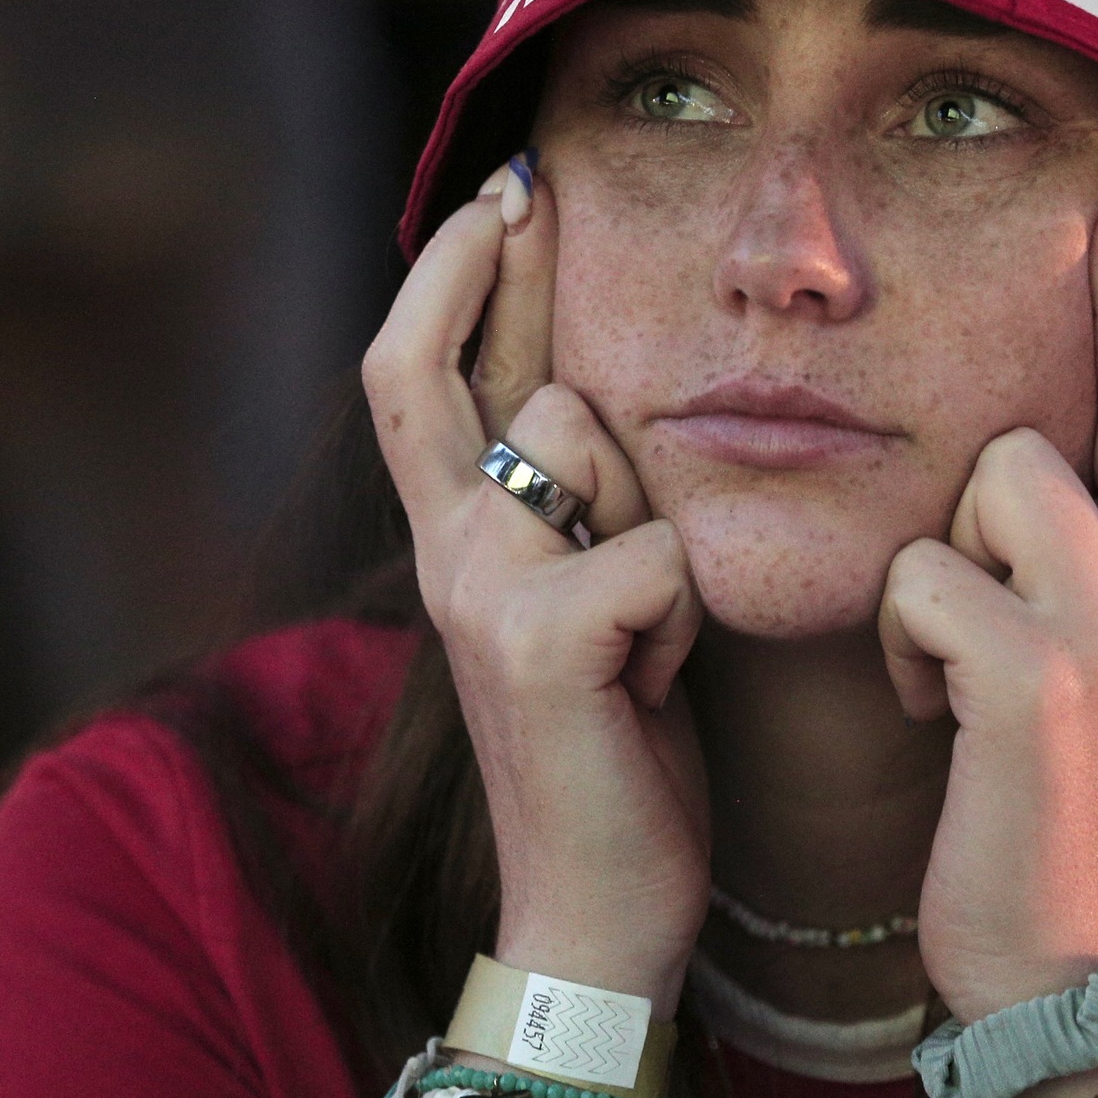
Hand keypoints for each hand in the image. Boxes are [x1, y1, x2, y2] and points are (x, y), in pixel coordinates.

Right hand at [359, 160, 709, 1005]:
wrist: (598, 906)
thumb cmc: (618, 750)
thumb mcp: (587, 602)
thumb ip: (572, 504)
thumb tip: (593, 389)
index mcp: (454, 541)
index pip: (413, 375)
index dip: (444, 275)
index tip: (499, 190)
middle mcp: (446, 551)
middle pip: (487, 375)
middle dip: (519, 292)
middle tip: (537, 194)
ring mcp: (480, 590)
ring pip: (598, 444)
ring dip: (655, 523)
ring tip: (648, 635)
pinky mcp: (536, 637)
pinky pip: (656, 551)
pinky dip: (685, 617)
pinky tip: (659, 687)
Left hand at [879, 181, 1097, 1022]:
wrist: (1058, 959)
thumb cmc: (1041, 802)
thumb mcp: (1080, 661)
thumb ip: (1075, 561)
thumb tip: (1028, 467)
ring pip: (999, 478)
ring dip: (942, 555)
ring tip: (944, 655)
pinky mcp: (1033, 679)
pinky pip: (924, 577)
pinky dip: (898, 643)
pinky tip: (925, 712)